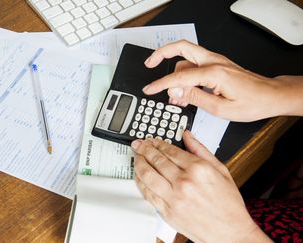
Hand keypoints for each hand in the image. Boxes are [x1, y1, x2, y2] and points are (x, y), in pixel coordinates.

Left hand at [132, 132, 271, 242]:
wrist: (230, 232)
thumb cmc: (228, 204)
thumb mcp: (220, 170)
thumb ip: (201, 150)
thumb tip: (187, 135)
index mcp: (198, 169)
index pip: (170, 150)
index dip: (157, 143)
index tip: (152, 141)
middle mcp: (184, 182)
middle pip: (156, 160)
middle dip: (144, 149)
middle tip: (139, 145)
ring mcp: (174, 198)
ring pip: (147, 175)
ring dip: (138, 163)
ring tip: (136, 157)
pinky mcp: (167, 212)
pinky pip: (147, 193)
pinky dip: (140, 182)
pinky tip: (139, 176)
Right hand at [142, 40, 302, 121]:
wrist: (270, 96)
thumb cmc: (251, 103)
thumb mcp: (220, 108)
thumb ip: (194, 98)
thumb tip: (174, 92)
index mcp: (214, 72)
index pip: (180, 76)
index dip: (161, 84)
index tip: (149, 89)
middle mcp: (214, 62)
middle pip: (181, 47)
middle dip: (161, 53)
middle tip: (148, 64)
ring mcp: (216, 61)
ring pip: (186, 56)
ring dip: (173, 68)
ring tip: (169, 90)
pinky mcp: (217, 64)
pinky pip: (194, 63)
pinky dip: (183, 71)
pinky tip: (182, 87)